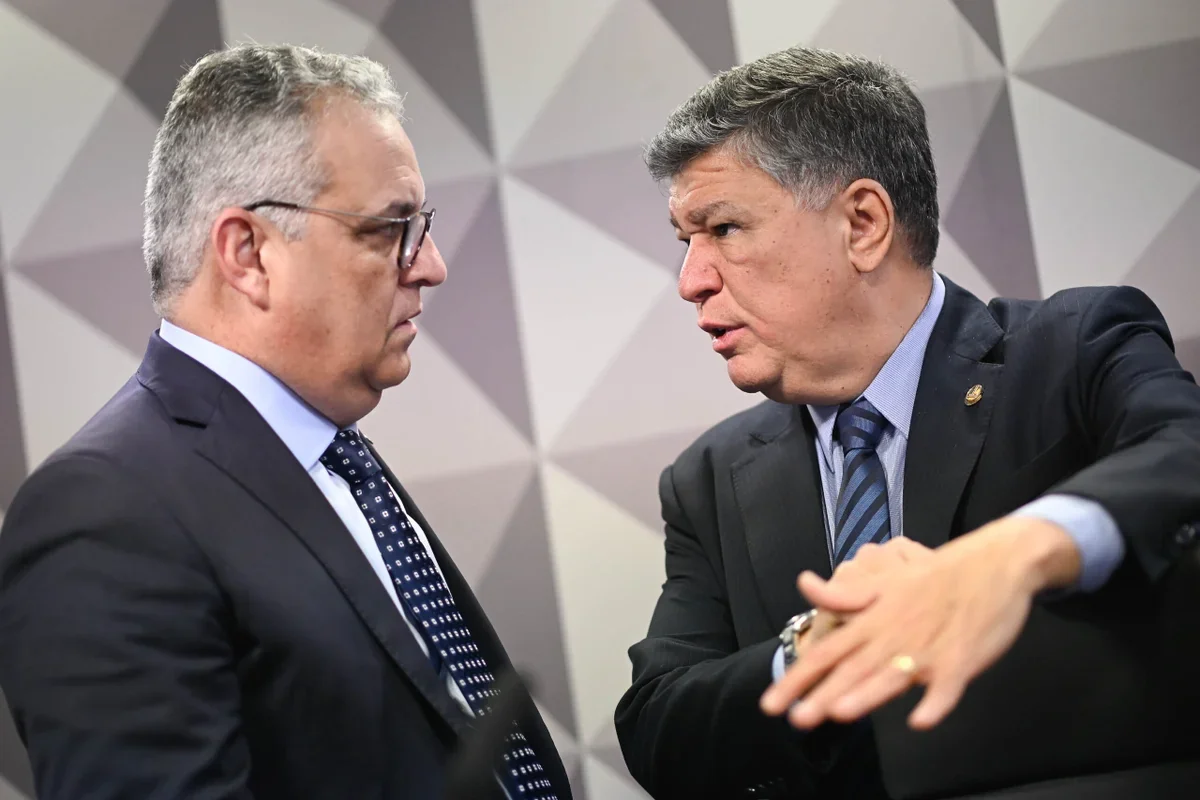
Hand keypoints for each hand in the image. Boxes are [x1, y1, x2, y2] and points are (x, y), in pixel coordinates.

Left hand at [760, 518, 1080, 729]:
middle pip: (852, 669)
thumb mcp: (885, 583)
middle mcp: (893, 635)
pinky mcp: (961, 658)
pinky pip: (947, 686)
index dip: (799, 677)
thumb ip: (844, 594)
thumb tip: (805, 584)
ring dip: (867, 694)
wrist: (994, 563)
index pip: (828, 652)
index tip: (771, 703)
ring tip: (841, 713)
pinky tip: (920, 720)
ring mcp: (927, 648)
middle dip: (822, 696)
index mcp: (873, 620)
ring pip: (892, 675)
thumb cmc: (936, 578)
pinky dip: (935, 703)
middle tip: (795, 719)